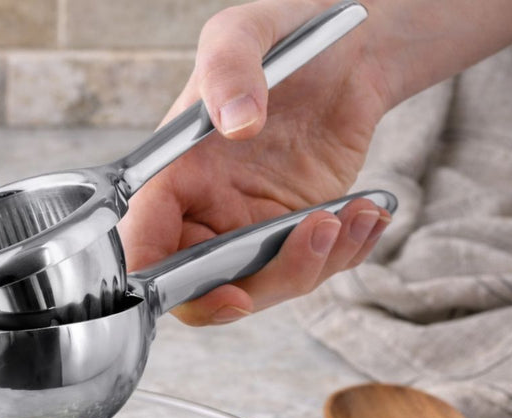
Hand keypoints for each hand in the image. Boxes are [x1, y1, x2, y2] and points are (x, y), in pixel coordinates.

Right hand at [119, 0, 394, 324]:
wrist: (352, 43)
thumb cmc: (285, 33)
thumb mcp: (245, 30)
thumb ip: (229, 68)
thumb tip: (236, 121)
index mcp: (171, 175)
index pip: (145, 249)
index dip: (168, 287)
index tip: (223, 293)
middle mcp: (204, 209)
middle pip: (205, 289)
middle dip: (261, 286)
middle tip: (313, 238)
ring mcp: (250, 224)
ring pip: (265, 287)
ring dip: (316, 264)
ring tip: (351, 215)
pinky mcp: (297, 228)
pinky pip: (313, 267)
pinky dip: (347, 253)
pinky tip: (366, 213)